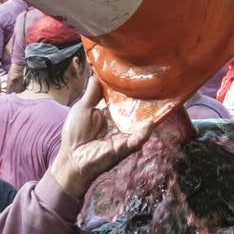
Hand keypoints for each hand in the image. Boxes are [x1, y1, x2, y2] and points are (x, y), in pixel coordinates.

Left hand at [49, 77, 152, 198]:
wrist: (72, 158)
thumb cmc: (75, 134)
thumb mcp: (83, 108)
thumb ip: (92, 93)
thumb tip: (97, 75)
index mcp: (110, 114)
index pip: (124, 100)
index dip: (130, 90)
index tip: (138, 76)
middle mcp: (119, 124)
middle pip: (135, 111)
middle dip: (146, 101)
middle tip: (157, 87)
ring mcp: (123, 136)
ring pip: (140, 125)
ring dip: (150, 116)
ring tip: (161, 103)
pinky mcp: (123, 147)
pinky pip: (136, 140)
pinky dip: (143, 133)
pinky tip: (150, 124)